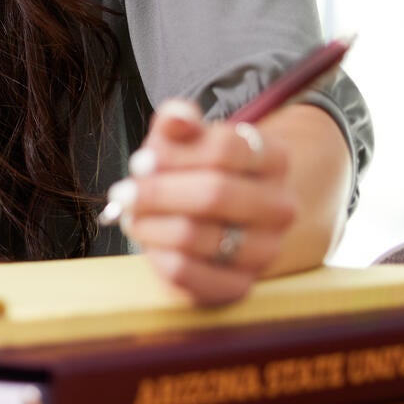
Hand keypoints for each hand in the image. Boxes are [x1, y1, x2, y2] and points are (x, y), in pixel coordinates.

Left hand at [112, 99, 295, 306]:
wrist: (211, 223)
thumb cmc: (191, 173)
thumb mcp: (182, 140)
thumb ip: (178, 122)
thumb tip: (177, 118)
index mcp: (274, 159)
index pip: (226, 148)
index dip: (173, 154)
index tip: (140, 162)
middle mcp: (280, 206)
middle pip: (214, 193)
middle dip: (157, 192)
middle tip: (123, 192)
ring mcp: (266, 249)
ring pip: (197, 235)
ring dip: (150, 224)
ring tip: (131, 215)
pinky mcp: (241, 285)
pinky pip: (188, 273)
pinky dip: (157, 255)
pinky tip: (149, 241)